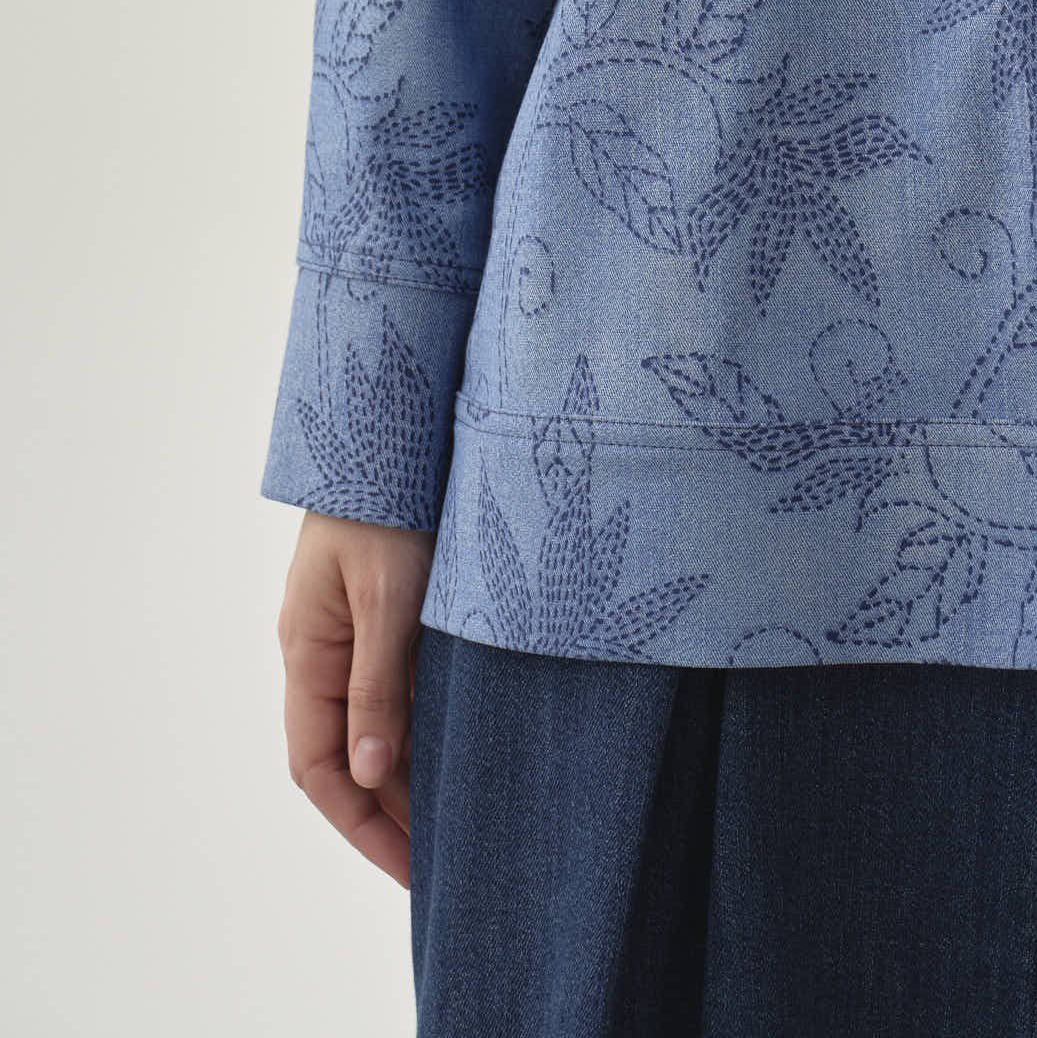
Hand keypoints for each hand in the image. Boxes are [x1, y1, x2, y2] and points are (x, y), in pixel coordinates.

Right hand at [278, 510, 435, 887]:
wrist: (399, 425)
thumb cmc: (387, 503)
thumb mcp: (386, 597)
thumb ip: (378, 684)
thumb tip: (370, 775)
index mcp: (310, 652)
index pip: (320, 767)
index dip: (360, 824)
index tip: (409, 868)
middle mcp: (328, 651)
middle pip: (352, 755)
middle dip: (393, 811)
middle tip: (448, 861)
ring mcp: (360, 631)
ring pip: (381, 725)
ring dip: (414, 772)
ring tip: (465, 818)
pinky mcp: (396, 611)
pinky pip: (405, 687)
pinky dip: (429, 726)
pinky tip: (468, 747)